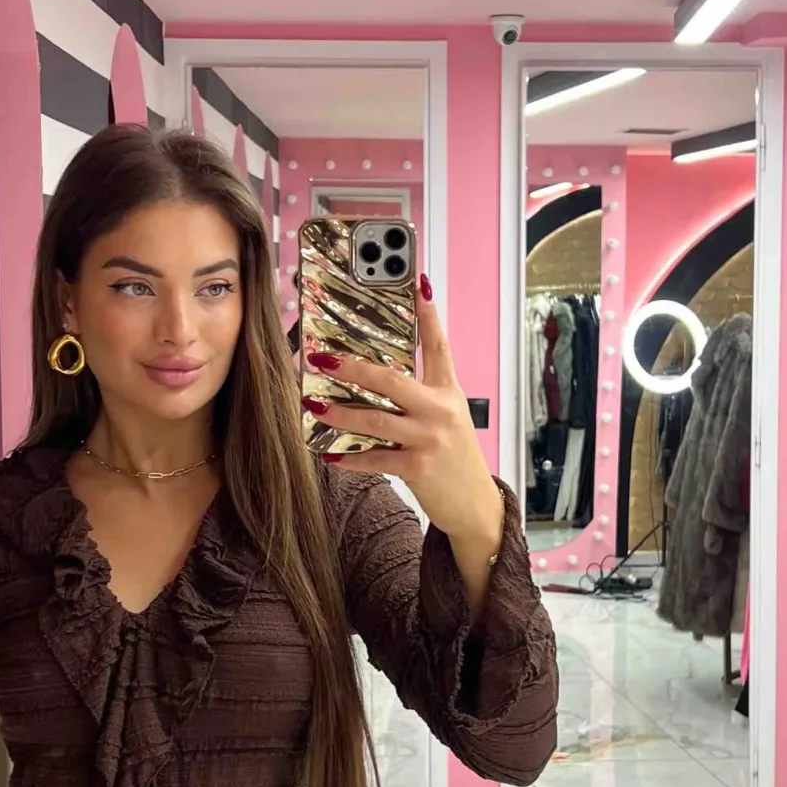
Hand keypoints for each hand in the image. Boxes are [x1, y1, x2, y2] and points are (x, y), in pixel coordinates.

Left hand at [305, 274, 506, 552]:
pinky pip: (375, 458)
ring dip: (338, 413)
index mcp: (448, 391)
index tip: (416, 283)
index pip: (438, 345)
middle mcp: (440, 410)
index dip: (428, 314)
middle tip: (322, 357)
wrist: (474, 503)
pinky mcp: (418, 467)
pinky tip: (330, 455)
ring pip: (375, 419)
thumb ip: (421, 393)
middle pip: (392, 379)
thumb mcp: (447, 416)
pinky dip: (350, 458)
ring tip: (313, 404)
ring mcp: (429, 439)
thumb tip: (376, 375)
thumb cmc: (454, 456)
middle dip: (353, 367)